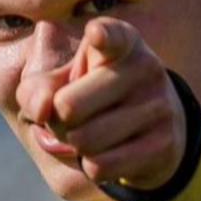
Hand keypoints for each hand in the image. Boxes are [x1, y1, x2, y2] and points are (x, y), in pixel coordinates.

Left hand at [20, 17, 186, 189]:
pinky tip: (106, 152)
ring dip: (75, 145)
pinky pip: (101, 166)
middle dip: (57, 121)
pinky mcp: (163, 143)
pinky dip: (91, 166)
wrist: (156, 126)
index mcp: (121, 42)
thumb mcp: (64, 81)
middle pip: (68, 107)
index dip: (101, 35)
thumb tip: (42, 110)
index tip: (95, 35)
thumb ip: (36, 89)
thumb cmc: (95, 94)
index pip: (112, 36)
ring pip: (84, 141)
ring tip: (89, 134)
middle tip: (70, 117)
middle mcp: (144, 67)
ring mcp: (158, 105)